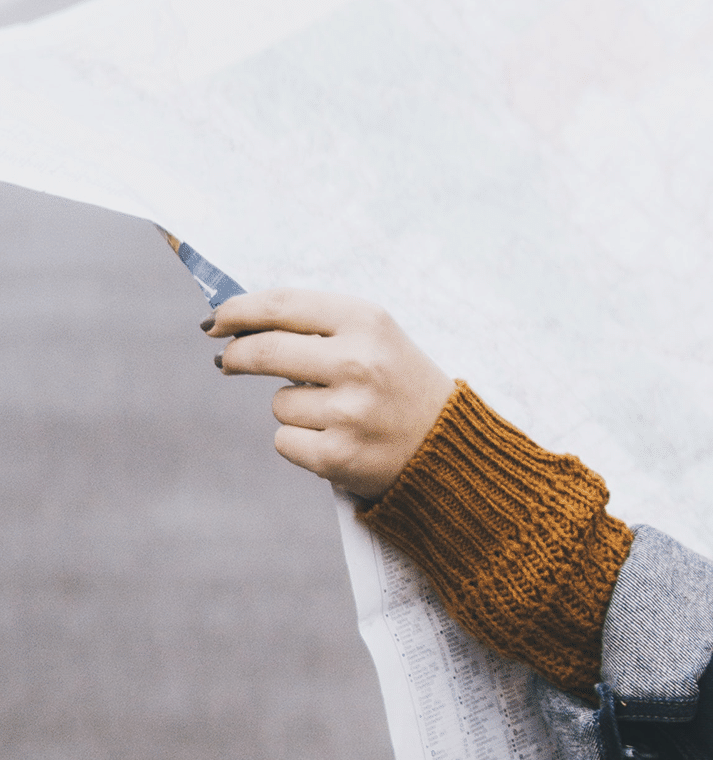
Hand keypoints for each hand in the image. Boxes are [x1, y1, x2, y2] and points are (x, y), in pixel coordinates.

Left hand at [207, 290, 456, 500]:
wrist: (449, 446)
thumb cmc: (401, 385)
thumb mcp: (376, 338)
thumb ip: (317, 326)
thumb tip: (236, 324)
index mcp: (368, 321)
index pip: (283, 305)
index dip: (238, 310)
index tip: (216, 320)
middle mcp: (358, 361)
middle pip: (264, 351)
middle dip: (236, 356)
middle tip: (227, 360)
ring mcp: (348, 410)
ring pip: (279, 403)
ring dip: (293, 408)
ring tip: (338, 413)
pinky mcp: (337, 454)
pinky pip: (285, 441)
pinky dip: (301, 442)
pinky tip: (337, 439)